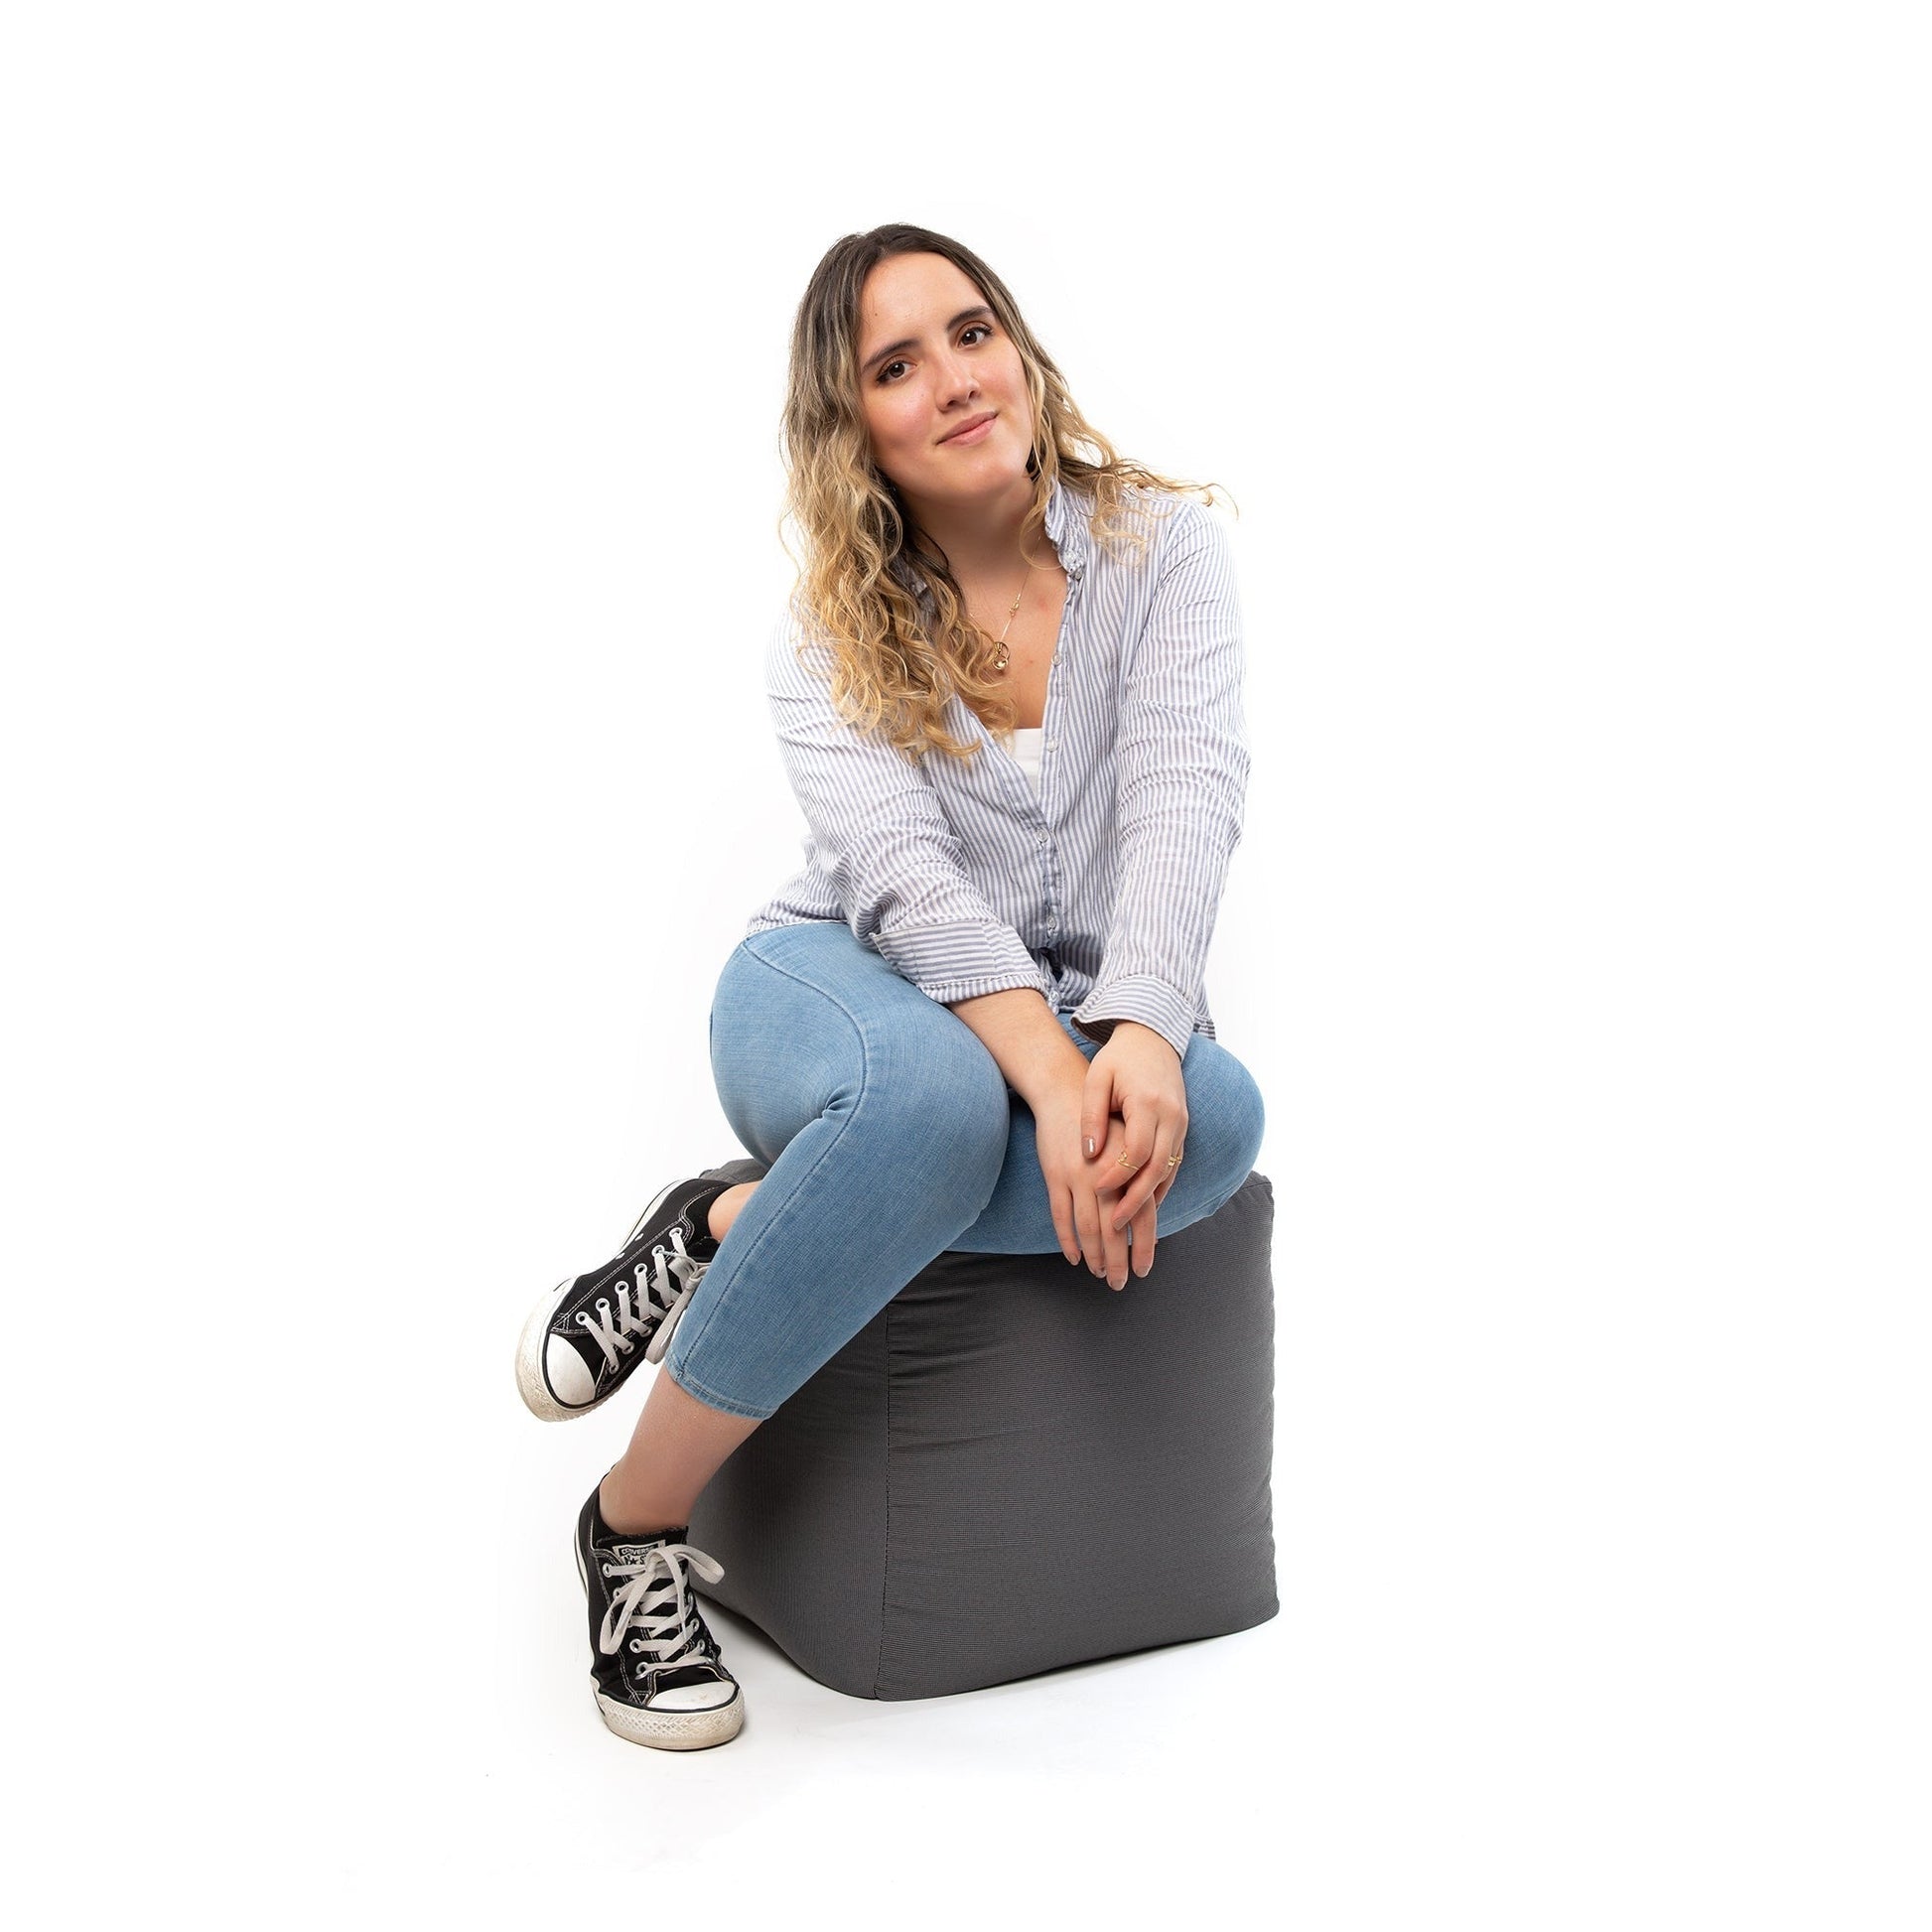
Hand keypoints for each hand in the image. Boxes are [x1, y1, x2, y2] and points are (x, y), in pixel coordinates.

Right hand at [1030, 1083, 1138, 1288]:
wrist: (1065, 1091)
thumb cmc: (1103, 1122)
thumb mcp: (1127, 1145)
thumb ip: (1138, 1180)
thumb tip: (1148, 1220)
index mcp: (1130, 1168)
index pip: (1142, 1217)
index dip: (1143, 1247)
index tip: (1143, 1269)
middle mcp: (1106, 1175)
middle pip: (1114, 1231)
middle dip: (1118, 1261)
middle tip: (1120, 1283)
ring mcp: (1078, 1177)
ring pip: (1088, 1229)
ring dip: (1094, 1257)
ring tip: (1099, 1274)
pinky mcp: (1055, 1176)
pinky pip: (1061, 1217)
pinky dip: (1068, 1241)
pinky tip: (1074, 1258)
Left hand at [1082, 1023, 1186, 1279]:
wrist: (1152, 1038)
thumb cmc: (1118, 1059)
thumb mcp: (1096, 1080)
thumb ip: (1092, 1116)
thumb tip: (1087, 1155)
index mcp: (1148, 1103)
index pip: (1136, 1150)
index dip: (1117, 1175)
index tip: (1097, 1192)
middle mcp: (1171, 1116)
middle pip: (1157, 1168)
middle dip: (1135, 1200)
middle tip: (1114, 1226)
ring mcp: (1181, 1123)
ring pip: (1169, 1170)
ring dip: (1150, 1199)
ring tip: (1129, 1225)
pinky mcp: (1182, 1127)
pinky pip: (1174, 1163)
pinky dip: (1160, 1185)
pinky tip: (1144, 1205)